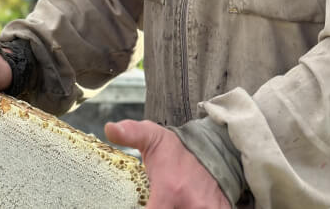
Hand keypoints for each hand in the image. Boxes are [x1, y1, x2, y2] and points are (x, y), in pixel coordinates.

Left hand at [106, 120, 232, 208]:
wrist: (219, 146)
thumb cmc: (181, 150)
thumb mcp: (154, 138)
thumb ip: (131, 133)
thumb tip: (110, 128)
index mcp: (169, 191)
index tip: (137, 205)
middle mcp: (191, 204)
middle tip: (156, 201)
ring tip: (173, 202)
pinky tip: (186, 204)